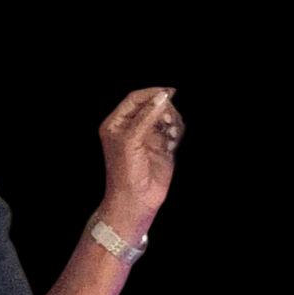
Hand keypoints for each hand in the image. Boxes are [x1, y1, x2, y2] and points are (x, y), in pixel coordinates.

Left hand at [98, 86, 184, 232]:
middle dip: (163, 108)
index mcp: (117, 123)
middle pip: (152, 105)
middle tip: (169, 120)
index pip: (135, 99)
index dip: (151, 93)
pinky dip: (176, 131)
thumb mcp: (131, 140)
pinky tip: (173, 141)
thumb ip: (146, 116)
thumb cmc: (125, 173)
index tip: (168, 92)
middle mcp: (132, 128)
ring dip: (172, 120)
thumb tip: (162, 96)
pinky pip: (173, 130)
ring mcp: (148, 137)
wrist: (135, 201)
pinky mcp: (162, 147)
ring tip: (171, 133)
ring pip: (165, 116)